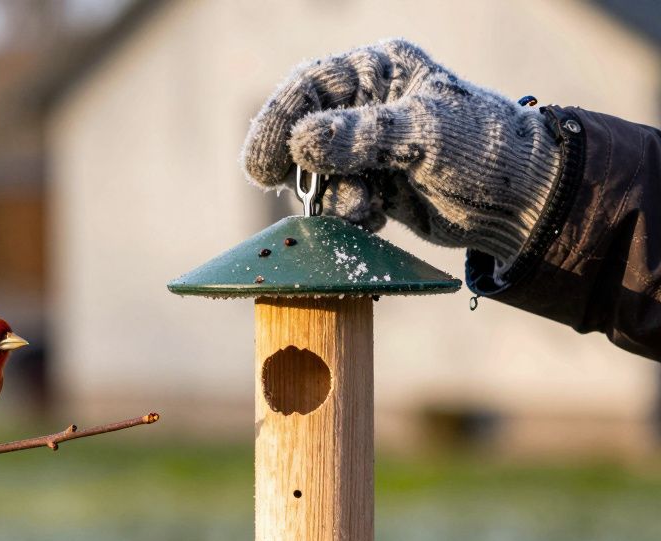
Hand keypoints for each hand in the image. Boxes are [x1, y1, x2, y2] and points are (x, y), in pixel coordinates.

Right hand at [244, 39, 561, 262]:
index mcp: (379, 72)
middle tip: (286, 190)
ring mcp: (367, 149)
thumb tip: (301, 140)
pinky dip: (345, 215)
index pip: (309, 86)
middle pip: (301, 131)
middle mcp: (366, 106)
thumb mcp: (427, 133)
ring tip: (365, 209)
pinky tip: (374, 219)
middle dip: (297, 166)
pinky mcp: (373, 187)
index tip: (262, 163)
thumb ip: (363, 135)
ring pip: (315, 173)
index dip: (278, 120)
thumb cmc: (487, 150)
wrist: (526, 204)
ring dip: (330, 197)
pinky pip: (335, 200)